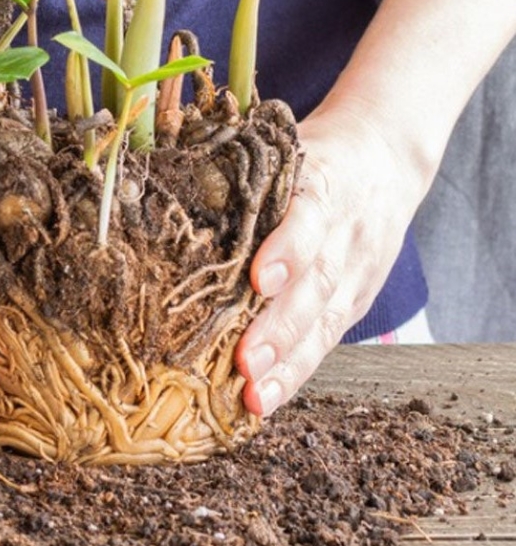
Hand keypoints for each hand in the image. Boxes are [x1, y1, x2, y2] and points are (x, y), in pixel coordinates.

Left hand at [234, 97, 425, 416]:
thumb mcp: (285, 147)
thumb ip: (242, 172)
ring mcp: (357, 270)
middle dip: (280, 327)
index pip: (309, 218)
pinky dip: (298, 372)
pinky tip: (266, 399)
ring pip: (326, 321)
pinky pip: (329, 339)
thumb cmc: (311, 152)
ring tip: (254, 395)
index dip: (287, 251)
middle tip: (245, 361)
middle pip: (316, 284)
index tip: (258, 280)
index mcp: (324, 184)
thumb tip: (160, 186)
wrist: (385, 155)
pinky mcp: (358, 299)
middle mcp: (345, 231)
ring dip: (289, 363)